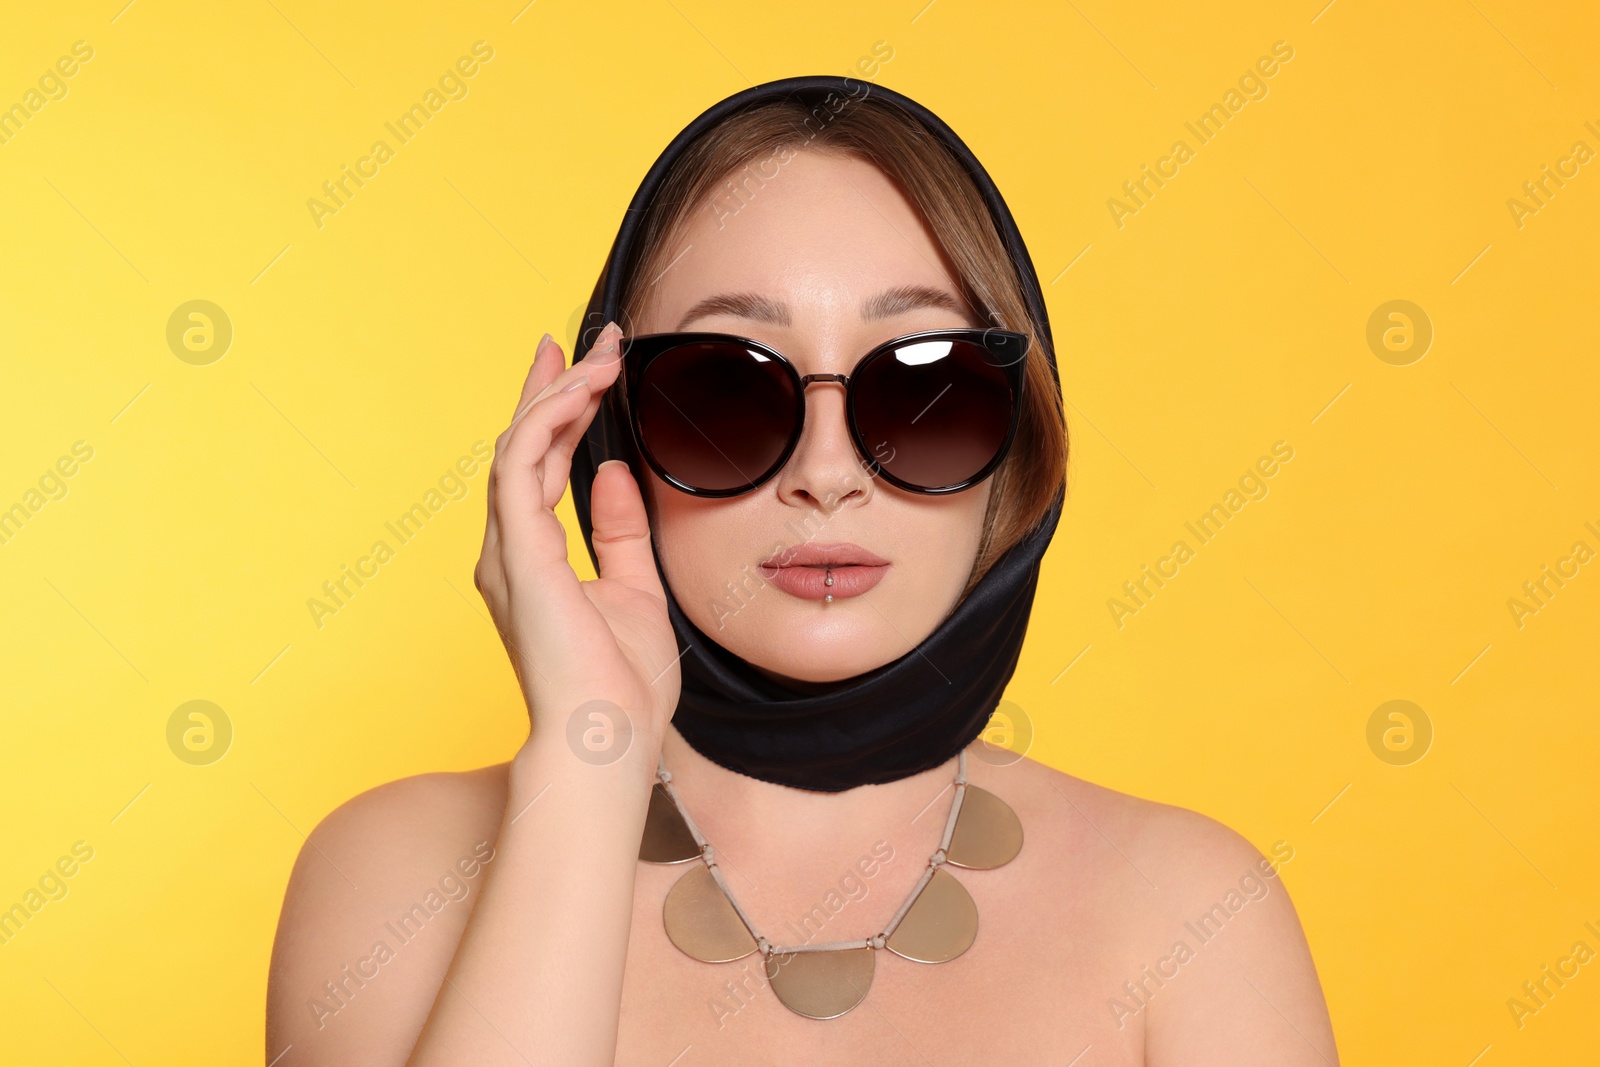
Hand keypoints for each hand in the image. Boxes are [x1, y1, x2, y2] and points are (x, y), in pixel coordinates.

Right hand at [474, 322, 679, 756]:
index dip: (557, 415)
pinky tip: (581, 390)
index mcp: (534, 564)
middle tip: (585, 341)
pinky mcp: (517, 553)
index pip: (539, 471)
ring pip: (519, 447)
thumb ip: (620, 533)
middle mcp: (509, 552)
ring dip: (558, 395)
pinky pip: (521, 465)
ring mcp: (507, 552)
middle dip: (551, 388)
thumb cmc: (622, 687)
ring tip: (599, 355)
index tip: (585, 370)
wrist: (610, 739)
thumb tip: (614, 476)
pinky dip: (547, 421)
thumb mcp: (634, 593)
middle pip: (522, 449)